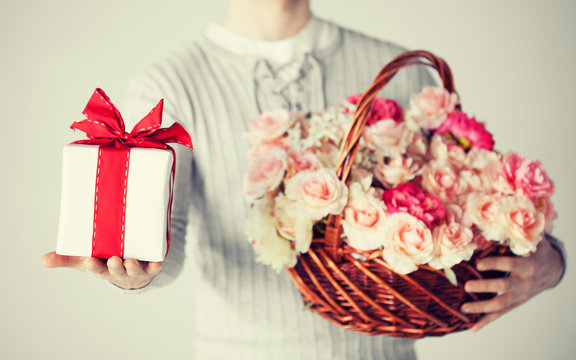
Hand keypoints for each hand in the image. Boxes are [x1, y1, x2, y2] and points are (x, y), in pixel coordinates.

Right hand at [41, 252, 161, 289]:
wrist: (131, 274)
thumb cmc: (105, 264)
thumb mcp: (86, 262)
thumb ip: (66, 259)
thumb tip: (42, 260)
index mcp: (103, 269)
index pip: (96, 268)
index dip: (93, 265)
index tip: (89, 260)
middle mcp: (119, 271)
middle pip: (116, 270)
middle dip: (115, 266)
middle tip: (114, 259)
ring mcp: (135, 270)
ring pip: (134, 269)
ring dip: (133, 266)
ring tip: (130, 260)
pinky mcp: (150, 267)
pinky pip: (154, 267)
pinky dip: (156, 266)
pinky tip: (157, 263)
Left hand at [461, 238, 563, 330]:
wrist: (552, 270)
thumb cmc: (535, 251)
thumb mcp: (532, 240)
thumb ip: (518, 233)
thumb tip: (503, 219)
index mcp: (526, 264)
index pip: (509, 264)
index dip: (495, 263)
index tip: (479, 263)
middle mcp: (523, 282)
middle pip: (503, 287)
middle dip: (485, 287)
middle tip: (467, 287)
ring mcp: (519, 295)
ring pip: (500, 304)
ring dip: (481, 308)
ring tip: (464, 309)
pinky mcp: (515, 303)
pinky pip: (500, 314)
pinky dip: (487, 321)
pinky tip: (474, 328)